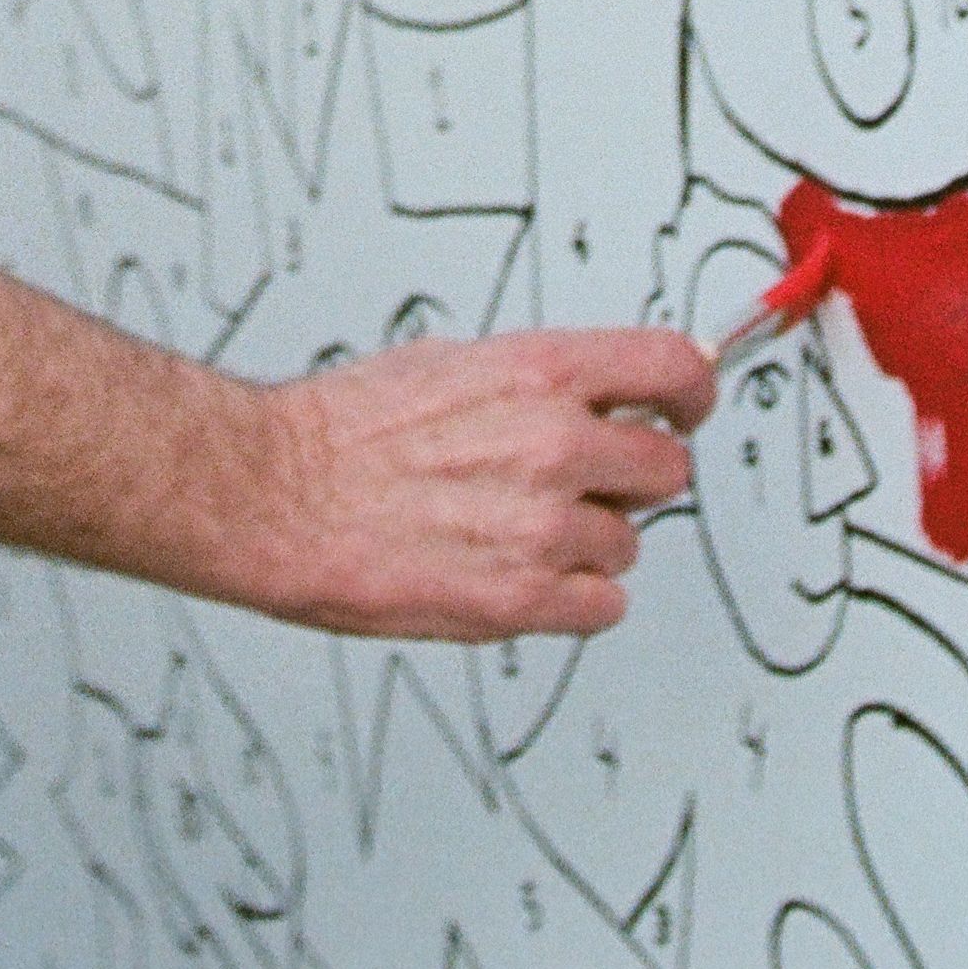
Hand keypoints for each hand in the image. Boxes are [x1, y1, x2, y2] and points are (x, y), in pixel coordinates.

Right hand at [240, 327, 716, 640]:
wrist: (274, 495)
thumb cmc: (343, 431)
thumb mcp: (452, 362)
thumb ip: (538, 381)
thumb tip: (600, 390)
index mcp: (540, 373)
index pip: (673, 368)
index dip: (693, 392)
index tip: (688, 408)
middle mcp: (553, 444)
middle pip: (669, 469)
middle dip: (632, 480)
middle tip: (584, 486)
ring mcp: (542, 526)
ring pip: (628, 545)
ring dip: (587, 545)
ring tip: (513, 532)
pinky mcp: (520, 598)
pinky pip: (601, 607)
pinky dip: (569, 600)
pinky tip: (517, 575)